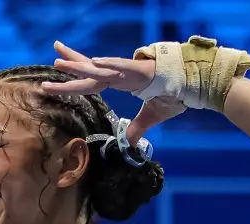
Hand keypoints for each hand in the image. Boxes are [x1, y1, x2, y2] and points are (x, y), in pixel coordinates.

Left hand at [44, 41, 186, 142]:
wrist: (196, 86)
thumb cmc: (175, 94)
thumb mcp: (151, 115)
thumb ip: (136, 128)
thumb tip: (127, 143)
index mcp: (122, 82)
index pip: (93, 80)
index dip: (76, 78)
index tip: (59, 73)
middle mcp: (122, 75)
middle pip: (91, 69)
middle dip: (72, 62)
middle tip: (54, 54)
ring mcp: (131, 71)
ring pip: (100, 69)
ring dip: (80, 65)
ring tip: (59, 62)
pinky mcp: (142, 70)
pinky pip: (123, 67)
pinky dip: (110, 64)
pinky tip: (95, 62)